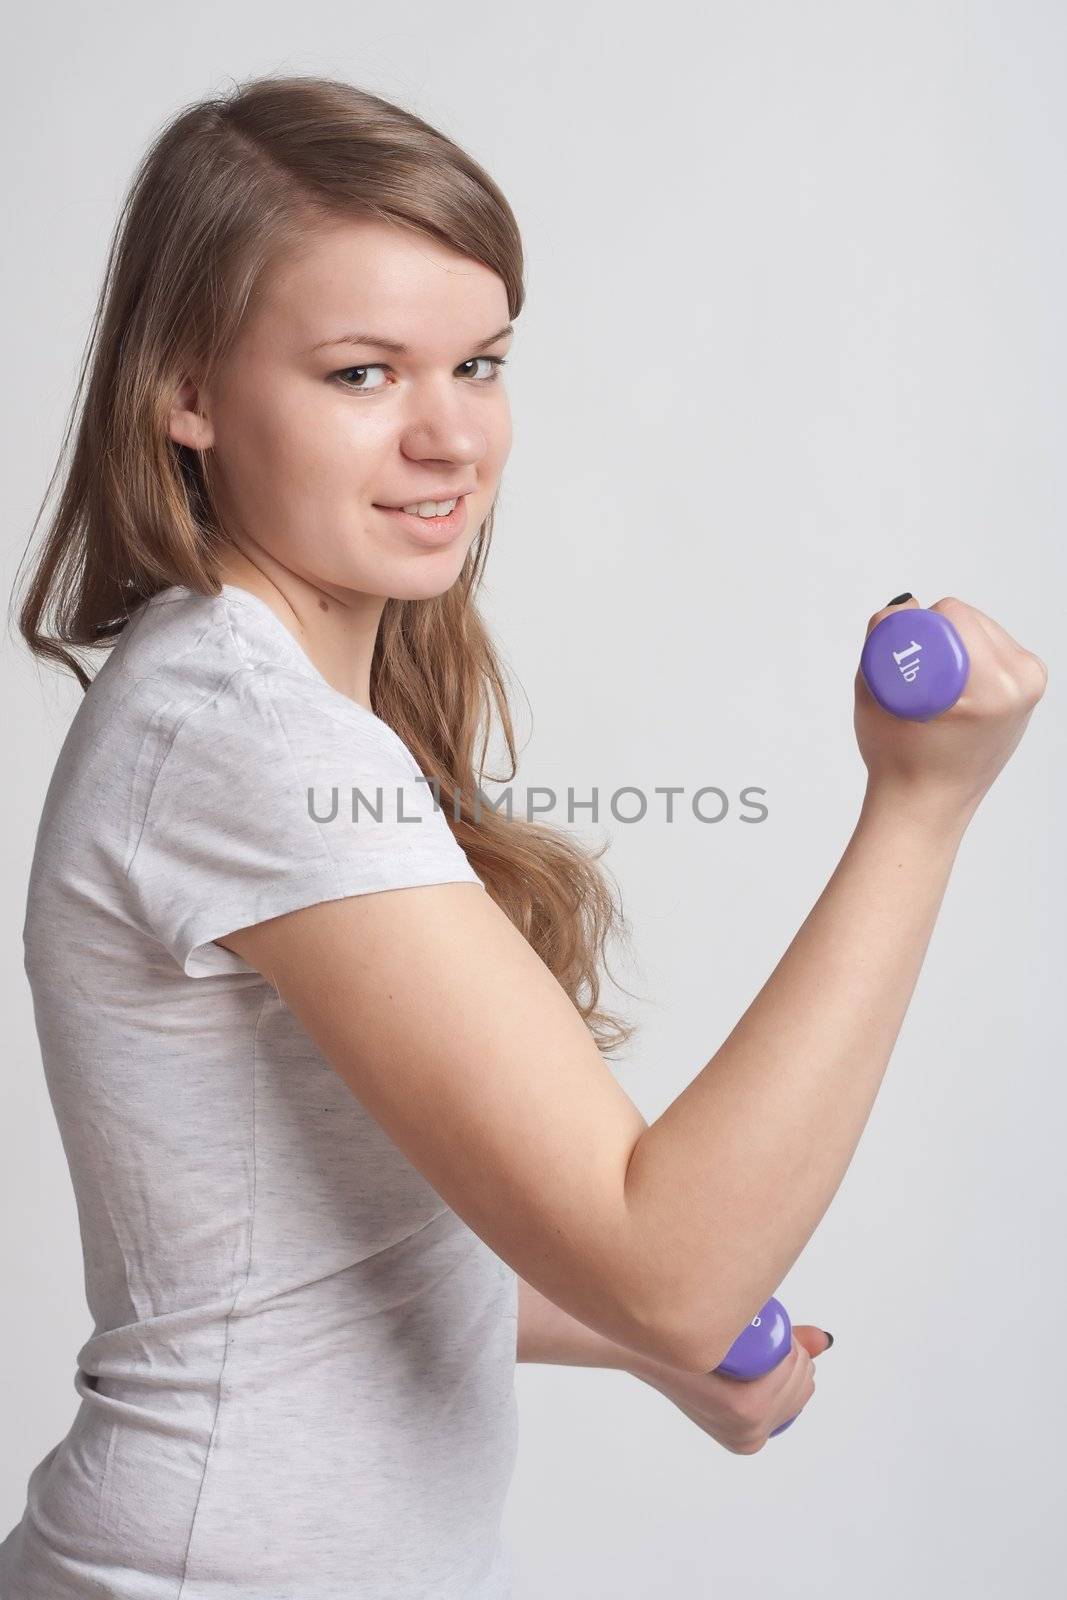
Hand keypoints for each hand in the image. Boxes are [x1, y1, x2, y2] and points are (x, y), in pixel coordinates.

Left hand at [627, 1325, 832, 1454]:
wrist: (638, 1344)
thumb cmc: (683, 1350)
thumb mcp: (737, 1355)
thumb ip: (782, 1354)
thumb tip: (825, 1340)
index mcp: (752, 1435)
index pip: (802, 1389)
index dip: (799, 1357)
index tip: (777, 1336)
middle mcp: (750, 1437)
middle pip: (802, 1383)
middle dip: (796, 1351)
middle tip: (765, 1329)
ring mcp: (744, 1425)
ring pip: (794, 1375)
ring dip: (788, 1347)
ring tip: (761, 1332)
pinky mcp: (739, 1408)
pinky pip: (780, 1377)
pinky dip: (780, 1355)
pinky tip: (763, 1342)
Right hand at [854, 596, 1046, 825]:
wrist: (926, 803)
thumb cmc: (898, 759)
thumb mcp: (875, 694)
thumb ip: (884, 639)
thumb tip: (905, 604)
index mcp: (994, 684)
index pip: (952, 616)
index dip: (915, 629)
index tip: (899, 664)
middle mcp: (1022, 682)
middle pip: (967, 619)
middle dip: (933, 636)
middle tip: (913, 680)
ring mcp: (1029, 686)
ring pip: (978, 629)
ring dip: (949, 645)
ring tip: (931, 688)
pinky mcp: (1027, 689)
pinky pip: (990, 648)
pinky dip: (966, 656)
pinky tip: (950, 686)